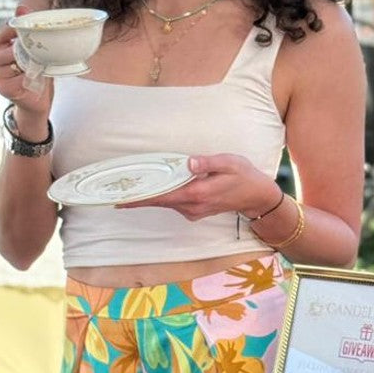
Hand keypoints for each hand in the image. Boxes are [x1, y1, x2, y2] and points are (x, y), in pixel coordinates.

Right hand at [0, 4, 53, 129]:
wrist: (34, 97)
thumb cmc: (30, 66)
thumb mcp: (28, 44)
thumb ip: (24, 26)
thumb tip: (22, 8)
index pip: (8, 28)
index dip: (25, 32)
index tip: (37, 37)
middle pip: (13, 47)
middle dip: (30, 51)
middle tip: (40, 55)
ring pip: (18, 63)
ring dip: (32, 65)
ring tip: (36, 67)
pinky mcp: (2, 89)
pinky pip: (23, 79)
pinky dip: (32, 78)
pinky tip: (34, 79)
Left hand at [121, 153, 274, 218]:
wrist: (257, 196)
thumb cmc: (244, 176)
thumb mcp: (229, 163)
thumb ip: (208, 163)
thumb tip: (188, 162)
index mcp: (197, 193)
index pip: (163, 195)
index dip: (142, 197)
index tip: (123, 199)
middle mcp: (192, 206)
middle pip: (159, 201)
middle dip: (138, 198)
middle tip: (116, 195)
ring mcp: (193, 210)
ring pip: (166, 202)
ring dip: (149, 196)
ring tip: (131, 189)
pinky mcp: (195, 210)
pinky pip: (174, 203)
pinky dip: (162, 197)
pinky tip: (154, 189)